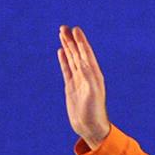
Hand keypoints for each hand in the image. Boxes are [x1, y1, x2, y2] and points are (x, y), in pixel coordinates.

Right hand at [58, 25, 110, 147]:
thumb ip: (87, 76)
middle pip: (78, 53)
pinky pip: (67, 69)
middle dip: (71, 40)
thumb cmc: (94, 111)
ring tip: (61, 34)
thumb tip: (80, 62)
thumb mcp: (92, 92)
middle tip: (64, 27)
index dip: (81, 41)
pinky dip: (64, 60)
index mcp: (94, 74)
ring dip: (67, 46)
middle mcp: (87, 74)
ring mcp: (78, 80)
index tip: (75, 29)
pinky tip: (61, 52)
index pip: (86, 53)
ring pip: (72, 59)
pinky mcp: (71, 87)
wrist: (90, 127)